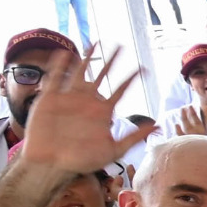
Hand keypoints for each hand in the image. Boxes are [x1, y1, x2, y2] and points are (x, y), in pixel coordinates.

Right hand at [11, 47, 149, 177]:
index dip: (132, 78)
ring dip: (88, 58)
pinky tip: (66, 53)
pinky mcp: (50, 99)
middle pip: (102, 76)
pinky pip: (56, 78)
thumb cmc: (81, 160)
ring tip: (97, 43)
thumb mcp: (112, 150)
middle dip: (112, 61)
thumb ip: (134, 137)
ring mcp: (69, 98)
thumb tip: (157, 126)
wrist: (51, 164)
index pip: (121, 90)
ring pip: (80, 72)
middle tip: (121, 45)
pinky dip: (60, 65)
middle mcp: (87, 101)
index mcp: (102, 111)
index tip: (144, 67)